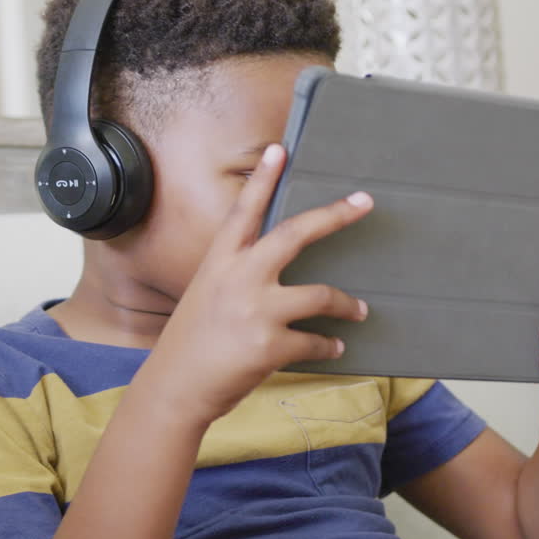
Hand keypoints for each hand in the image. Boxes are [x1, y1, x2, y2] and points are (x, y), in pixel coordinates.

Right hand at [152, 144, 372, 423]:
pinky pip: (316, 341)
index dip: (263, 178)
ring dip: (347, 305)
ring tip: (359, 310)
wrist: (173, 389)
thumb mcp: (206, 296)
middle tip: (364, 202)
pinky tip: (335, 347)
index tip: (279, 149)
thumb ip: (238, 277)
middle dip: (335, 215)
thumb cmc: (191, 343)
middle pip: (296, 234)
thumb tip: (277, 271)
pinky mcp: (269, 346)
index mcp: (219, 262)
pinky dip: (329, 345)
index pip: (244, 210)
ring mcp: (255, 311)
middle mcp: (239, 278)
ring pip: (321, 296)